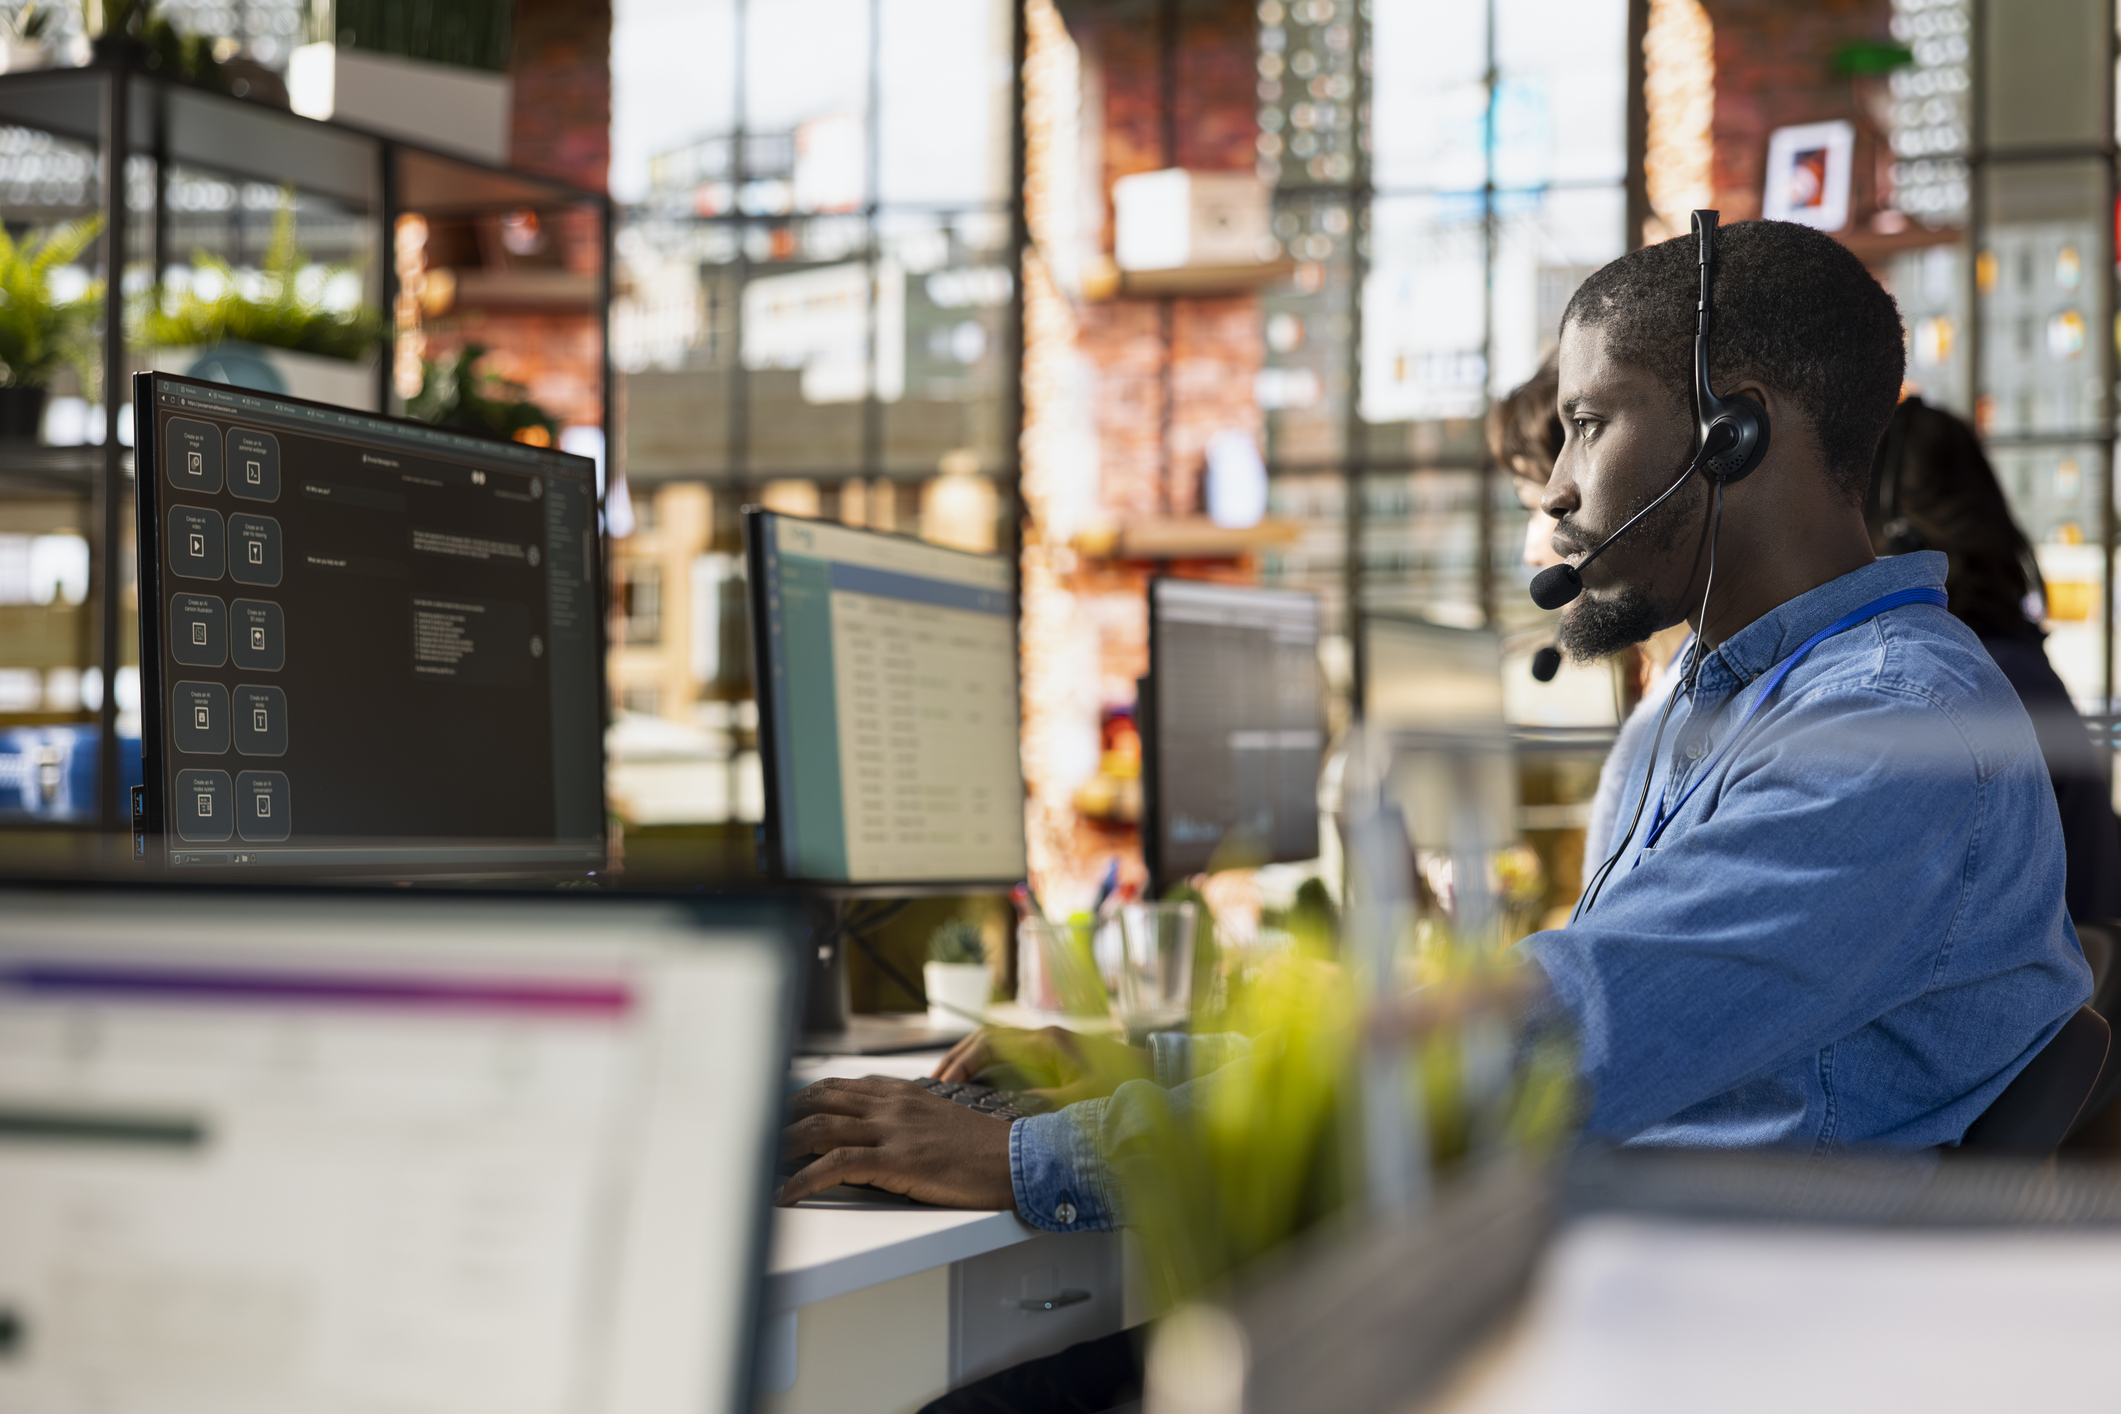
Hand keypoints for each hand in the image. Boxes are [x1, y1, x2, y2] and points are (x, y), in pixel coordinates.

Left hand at [777, 1078, 1015, 1207]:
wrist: (1015, 1160)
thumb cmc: (979, 1149)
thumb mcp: (934, 1120)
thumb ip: (899, 1119)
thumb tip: (867, 1133)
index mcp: (898, 1092)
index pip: (834, 1086)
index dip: (798, 1099)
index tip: (775, 1114)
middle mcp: (889, 1103)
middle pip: (817, 1100)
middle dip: (778, 1118)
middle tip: (754, 1138)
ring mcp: (891, 1129)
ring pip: (818, 1127)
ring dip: (780, 1147)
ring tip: (757, 1165)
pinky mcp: (896, 1158)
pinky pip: (835, 1164)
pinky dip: (802, 1179)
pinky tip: (786, 1194)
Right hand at [931, 1025, 1152, 1105]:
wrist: (1155, 1076)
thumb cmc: (1124, 1087)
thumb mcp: (1080, 1102)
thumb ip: (1041, 1106)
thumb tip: (1003, 1116)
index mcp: (1046, 1042)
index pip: (988, 1042)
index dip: (962, 1062)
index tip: (943, 1084)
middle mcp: (1043, 1038)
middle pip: (985, 1040)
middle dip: (957, 1060)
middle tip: (934, 1085)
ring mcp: (1047, 1046)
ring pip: (995, 1047)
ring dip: (970, 1063)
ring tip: (947, 1087)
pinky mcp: (1053, 1059)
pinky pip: (1009, 1058)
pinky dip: (988, 1070)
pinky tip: (977, 1092)